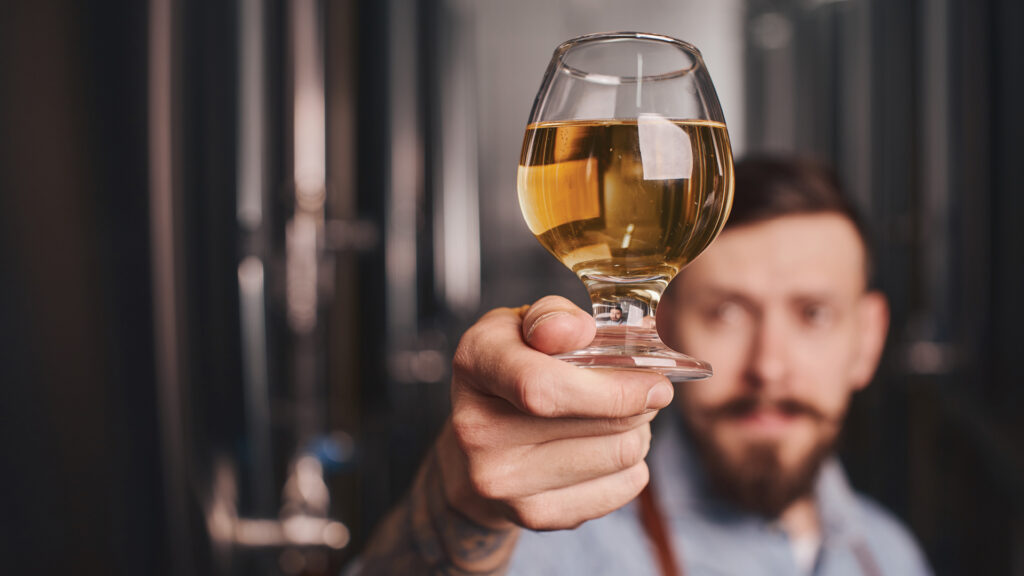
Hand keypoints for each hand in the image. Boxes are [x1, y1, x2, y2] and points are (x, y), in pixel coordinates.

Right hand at [437, 295, 674, 531]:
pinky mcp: (533, 515)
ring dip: (636, 432)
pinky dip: (628, 467)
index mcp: (476, 364)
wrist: (475, 446)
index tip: (655, 384)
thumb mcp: (523, 326)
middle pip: (600, 424)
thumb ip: (553, 318)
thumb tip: (577, 331)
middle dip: (638, 403)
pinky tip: (603, 448)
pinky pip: (620, 489)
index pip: (546, 388)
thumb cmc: (512, 371)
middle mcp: (478, 429)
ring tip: (615, 418)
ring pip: (620, 455)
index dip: (613, 389)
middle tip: (642, 391)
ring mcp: (502, 480)